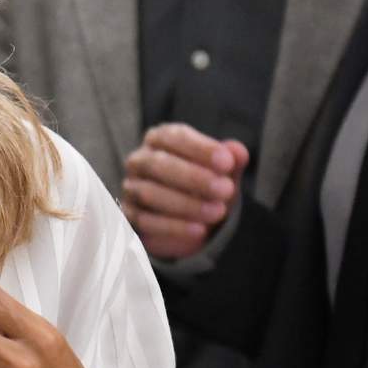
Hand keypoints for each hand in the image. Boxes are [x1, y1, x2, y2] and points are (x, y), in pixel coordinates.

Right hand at [120, 123, 248, 259]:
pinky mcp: (128, 217)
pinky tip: (198, 230)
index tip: (227, 163)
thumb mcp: (223, 173)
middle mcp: (140, 160)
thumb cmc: (206, 186)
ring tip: (217, 212)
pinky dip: (173, 227)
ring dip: (186, 204)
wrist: (191, 222)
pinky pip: (145, 222)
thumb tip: (238, 151)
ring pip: (150, 194)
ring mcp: (131, 189)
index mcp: (160, 139)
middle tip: (225, 189)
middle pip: (158, 164)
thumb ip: (231, 160)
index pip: (175, 137)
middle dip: (194, 177)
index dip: (201, 149)